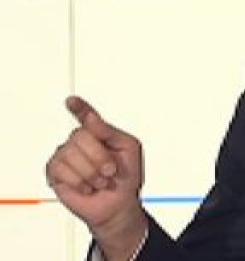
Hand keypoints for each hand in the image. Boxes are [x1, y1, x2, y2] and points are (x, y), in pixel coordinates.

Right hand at [46, 96, 146, 257]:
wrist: (119, 204)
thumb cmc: (126, 176)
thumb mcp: (129, 149)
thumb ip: (110, 132)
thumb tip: (91, 118)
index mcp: (99, 133)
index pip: (86, 116)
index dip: (79, 108)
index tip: (72, 100)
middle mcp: (80, 141)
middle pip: (81, 136)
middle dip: (100, 157)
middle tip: (110, 170)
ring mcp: (66, 156)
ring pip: (71, 154)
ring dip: (91, 173)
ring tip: (100, 180)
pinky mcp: (55, 172)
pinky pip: (61, 170)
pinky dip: (79, 182)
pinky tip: (87, 186)